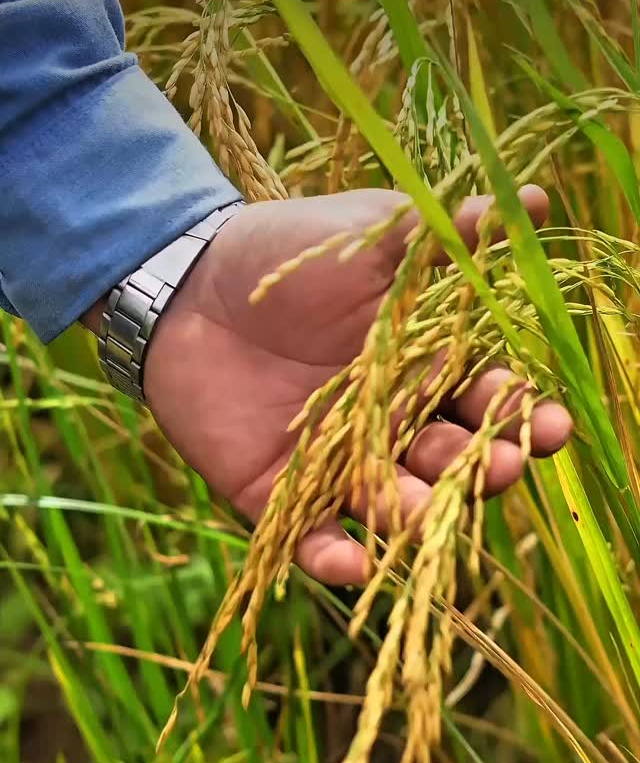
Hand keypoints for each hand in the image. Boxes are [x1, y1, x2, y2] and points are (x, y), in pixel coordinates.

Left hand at [143, 187, 571, 584]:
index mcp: (426, 365)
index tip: (550, 420)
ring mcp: (342, 462)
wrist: (188, 285)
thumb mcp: (368, 235)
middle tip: (503, 463)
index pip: (491, 399)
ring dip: (419, 515)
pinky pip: (314, 540)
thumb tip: (528, 198)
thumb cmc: (287, 253)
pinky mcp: (283, 495)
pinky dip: (334, 560)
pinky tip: (350, 564)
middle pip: (456, 460)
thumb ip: (441, 232)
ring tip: (427, 509)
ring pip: (397, 505)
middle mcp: (395, 422)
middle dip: (485, 467)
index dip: (524, 413)